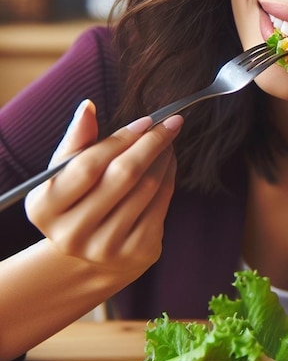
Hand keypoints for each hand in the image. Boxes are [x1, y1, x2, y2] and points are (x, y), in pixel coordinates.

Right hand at [25, 99, 182, 274]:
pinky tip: (169, 165)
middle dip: (151, 144)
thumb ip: (76, 141)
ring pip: (147, 188)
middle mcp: (71, 233)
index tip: (147, 120)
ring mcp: (106, 247)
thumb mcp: (65, 172)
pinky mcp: (138, 252)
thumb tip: (88, 107)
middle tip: (170, 125)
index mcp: (45, 208)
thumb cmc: (79, 199)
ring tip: (168, 143)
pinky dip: (170, 178)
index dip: (120, 139)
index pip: (87, 165)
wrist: (93, 254)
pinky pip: (161, 204)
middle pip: (123, 176)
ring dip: (164, 158)